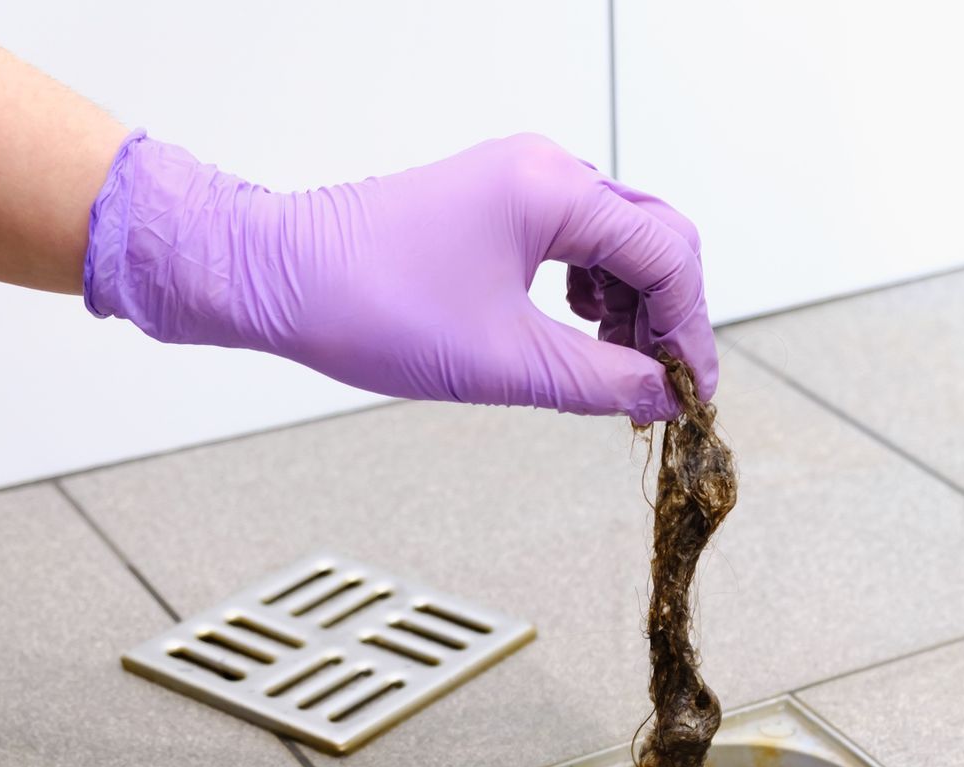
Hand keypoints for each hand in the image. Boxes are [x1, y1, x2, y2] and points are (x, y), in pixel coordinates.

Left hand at [85, 131, 714, 422]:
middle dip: (668, 315)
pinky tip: (580, 333)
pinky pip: (577, 241)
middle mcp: (544, 171)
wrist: (272, 277)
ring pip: (619, 240)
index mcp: (553, 190)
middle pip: (654, 237)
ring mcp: (519, 183)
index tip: (691, 390)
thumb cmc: (366, 304)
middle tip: (663, 384)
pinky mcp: (495, 204)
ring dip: (633, 307)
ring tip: (618, 369)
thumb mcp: (504, 363)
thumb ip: (602, 381)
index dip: (690, 330)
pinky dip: (596, 291)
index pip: (667, 254)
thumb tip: (665, 397)